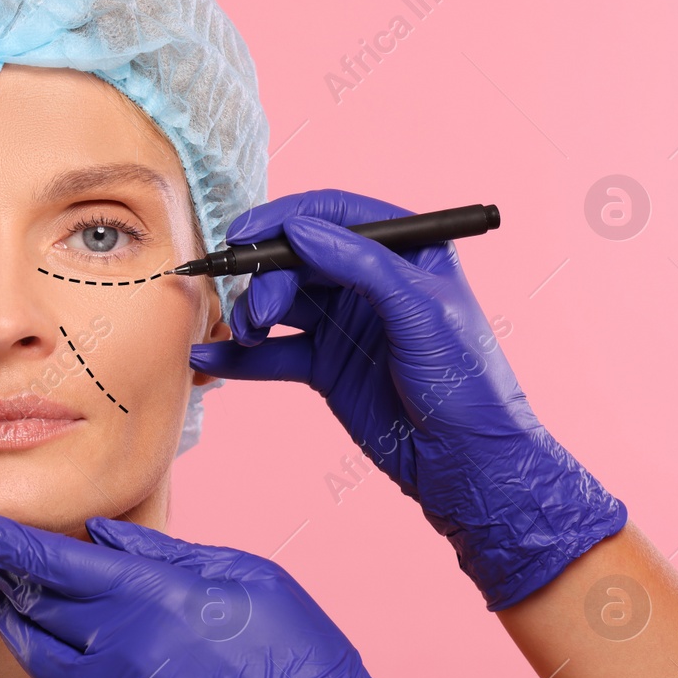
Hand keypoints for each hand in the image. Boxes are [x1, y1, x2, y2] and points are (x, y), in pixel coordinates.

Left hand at [0, 504, 492, 677]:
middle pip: (30, 604)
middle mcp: (118, 644)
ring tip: (26, 610)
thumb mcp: (243, 575)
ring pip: (34, 657)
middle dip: (7, 578)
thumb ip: (164, 552)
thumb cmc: (297, 653)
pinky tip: (68, 674)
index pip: (45, 556)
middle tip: (4, 565)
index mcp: (149, 592)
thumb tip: (101, 536)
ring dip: (21, 629)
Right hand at [188, 188, 626, 609]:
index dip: (286, 220)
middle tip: (259, 311)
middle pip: (298, 259)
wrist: (466, 462)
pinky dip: (241, 355)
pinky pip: (275, 352)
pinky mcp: (326, 367)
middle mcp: (371, 281)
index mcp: (406, 252)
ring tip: (249, 336)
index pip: (335, 215)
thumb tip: (299, 231)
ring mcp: (346, 324)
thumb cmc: (466, 382)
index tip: (244, 235)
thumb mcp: (420, 310)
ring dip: (253, 314)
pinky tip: (211, 357)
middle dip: (267, 277)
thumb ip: (361, 264)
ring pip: (281, 302)